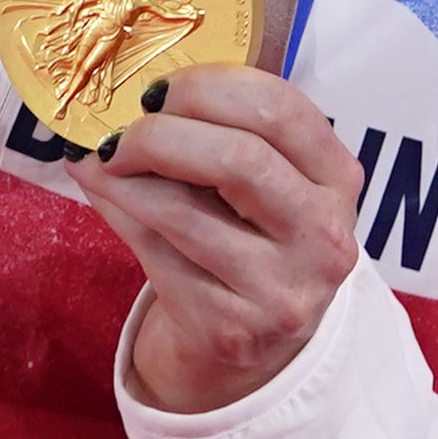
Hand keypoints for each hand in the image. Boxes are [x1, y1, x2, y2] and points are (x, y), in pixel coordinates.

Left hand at [80, 65, 362, 413]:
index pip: (280, 111)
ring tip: (99, 159)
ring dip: (124, 176)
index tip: (160, 90)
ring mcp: (280, 290)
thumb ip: (226, 135)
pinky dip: (116, 211)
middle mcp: (323, 237)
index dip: (209, 87)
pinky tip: (101, 192)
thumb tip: (133, 93)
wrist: (252, 351)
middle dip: (162, 134)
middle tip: (121, 132)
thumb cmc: (253, 243)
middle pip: (239, 158)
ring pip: (184, 211)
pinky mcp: (229, 328)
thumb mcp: (269, 189)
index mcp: (339, 182)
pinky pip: (155, 253)